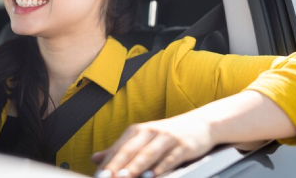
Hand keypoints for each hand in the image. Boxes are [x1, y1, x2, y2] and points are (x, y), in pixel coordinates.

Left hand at [92, 115, 214, 177]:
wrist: (200, 124)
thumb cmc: (167, 135)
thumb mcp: (142, 139)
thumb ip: (120, 150)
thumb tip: (94, 159)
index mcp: (137, 130)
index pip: (119, 148)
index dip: (107, 162)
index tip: (98, 175)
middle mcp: (150, 131)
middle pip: (130, 150)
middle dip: (117, 165)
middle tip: (107, 177)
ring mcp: (167, 138)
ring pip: (148, 154)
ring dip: (136, 167)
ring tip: (124, 177)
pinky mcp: (183, 146)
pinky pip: (170, 158)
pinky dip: (161, 168)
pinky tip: (154, 176)